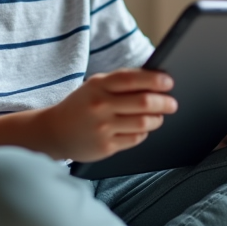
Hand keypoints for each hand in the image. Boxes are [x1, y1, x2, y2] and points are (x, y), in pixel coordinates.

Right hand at [36, 69, 177, 162]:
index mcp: (98, 85)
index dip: (155, 80)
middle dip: (164, 103)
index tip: (169, 82)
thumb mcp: (94, 86)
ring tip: (158, 117)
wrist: (54, 131)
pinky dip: (143, 133)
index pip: (132, 79)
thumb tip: (155, 80)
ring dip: (156, 119)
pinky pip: (135, 139)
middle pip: (143, 103)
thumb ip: (120, 82)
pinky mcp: (105, 146)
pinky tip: (141, 129)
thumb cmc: (81, 105)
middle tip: (172, 103)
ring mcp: (102, 127)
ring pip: (143, 123)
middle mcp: (100, 105)